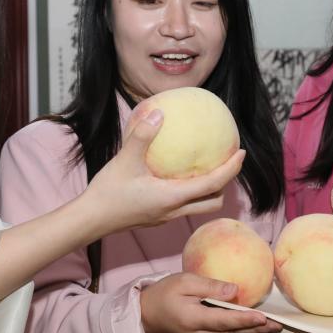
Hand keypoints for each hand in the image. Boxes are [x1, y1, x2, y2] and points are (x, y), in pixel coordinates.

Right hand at [82, 106, 245, 235]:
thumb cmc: (108, 192)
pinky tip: (179, 176)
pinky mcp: (156, 217)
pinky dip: (192, 192)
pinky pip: (183, 205)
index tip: (241, 153)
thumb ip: (142, 136)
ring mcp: (165, 217)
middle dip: (226, 184)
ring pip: (199, 206)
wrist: (90, 220)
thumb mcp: (124, 159)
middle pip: (213, 202)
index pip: (213, 184)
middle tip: (227, 163)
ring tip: (208, 169)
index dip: (231, 169)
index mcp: (172, 197)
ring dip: (209, 190)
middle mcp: (174, 210)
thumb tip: (159, 113)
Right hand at [140, 273, 287, 332]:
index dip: (245, 320)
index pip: (224, 320)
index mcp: (193, 319)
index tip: (264, 319)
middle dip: (260, 331)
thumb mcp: (184, 281)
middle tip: (282, 327)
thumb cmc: (165, 292)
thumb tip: (235, 290)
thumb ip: (209, 286)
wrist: (148, 314)